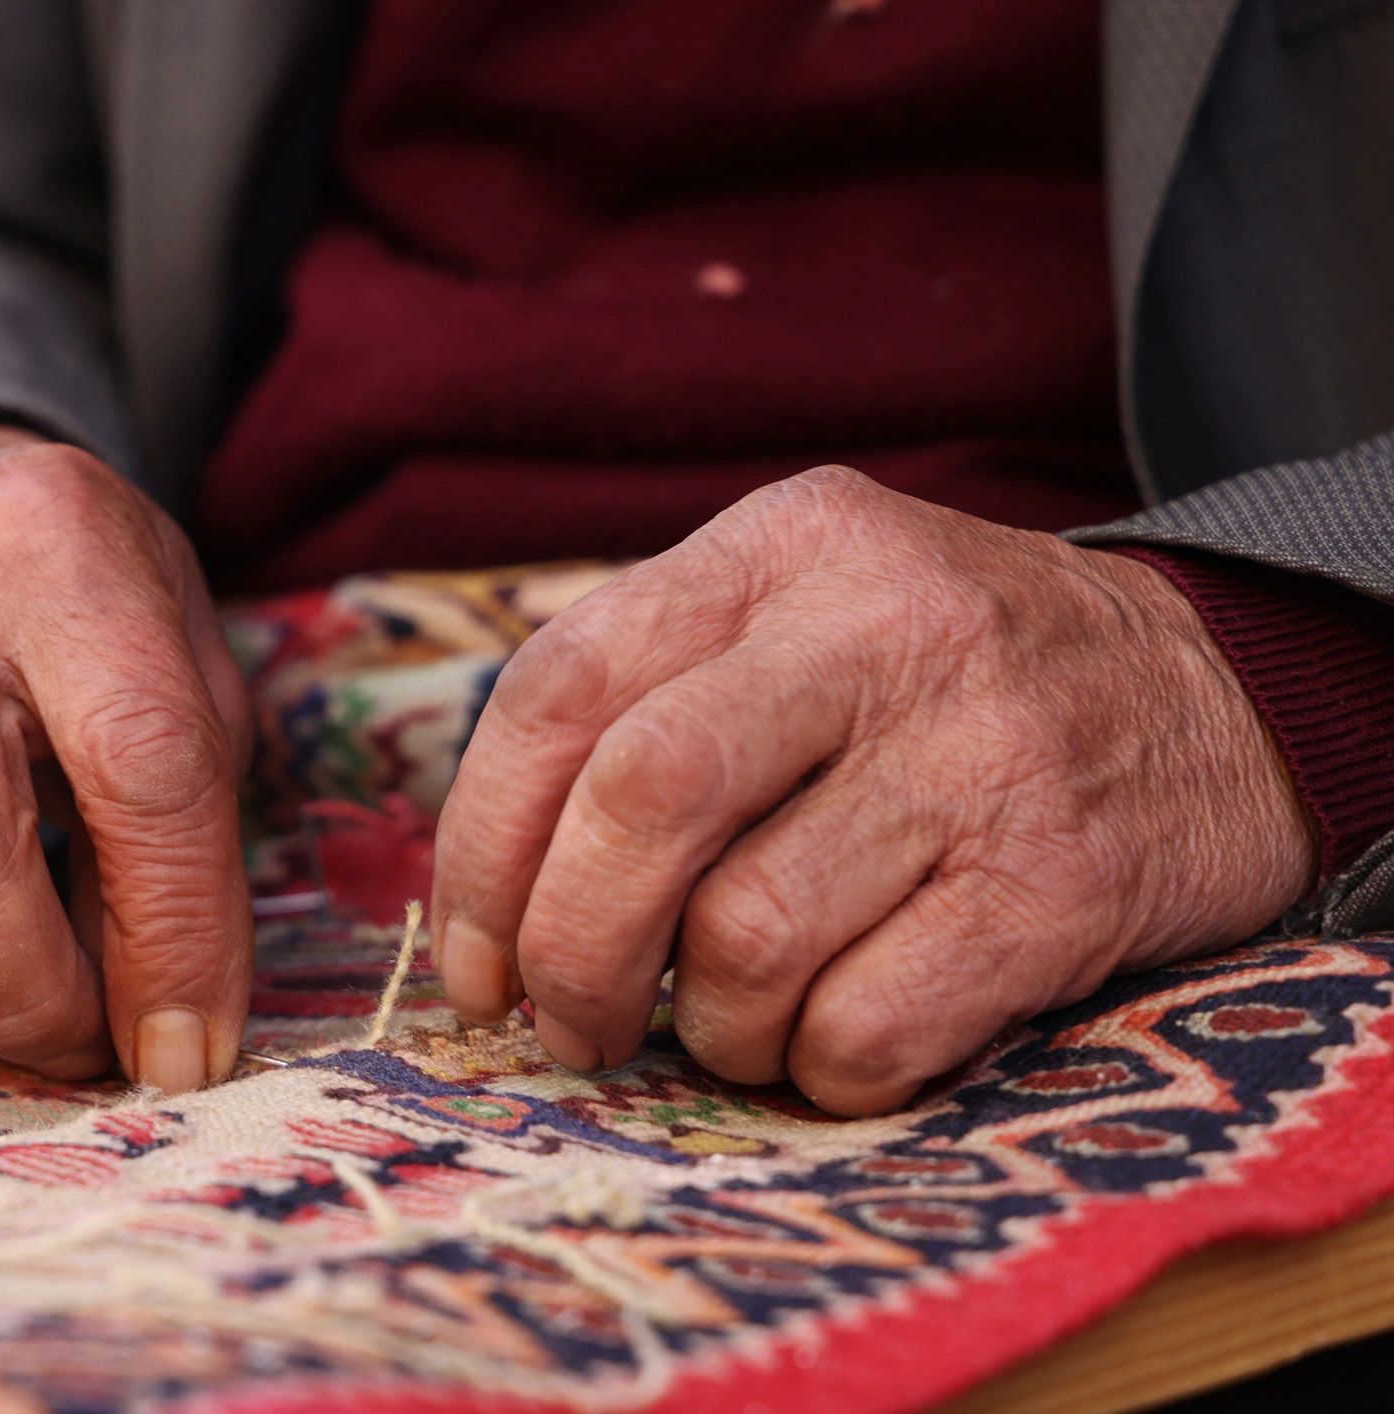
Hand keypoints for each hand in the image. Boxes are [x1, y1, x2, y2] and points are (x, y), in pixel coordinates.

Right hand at [0, 425, 253, 1089]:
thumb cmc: (74, 614)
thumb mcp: (179, 667)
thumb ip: (187, 831)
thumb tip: (167, 1033)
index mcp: (64, 555)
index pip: (140, 767)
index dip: (175, 935)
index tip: (188, 1049)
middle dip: (30, 995)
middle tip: (86, 1042)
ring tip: (12, 992)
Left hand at [430, 466, 1313, 1114]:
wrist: (1212, 695)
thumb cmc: (939, 683)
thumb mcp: (800, 613)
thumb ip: (651, 699)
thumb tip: (492, 903)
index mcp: (782, 544)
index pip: (559, 686)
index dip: (481, 848)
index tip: (474, 964)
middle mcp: (878, 625)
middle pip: (642, 801)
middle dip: (570, 950)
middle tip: (571, 1026)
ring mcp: (981, 749)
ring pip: (749, 936)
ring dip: (709, 1026)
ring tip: (736, 1022)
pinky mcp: (1061, 882)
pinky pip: (866, 1027)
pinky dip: (817, 1070)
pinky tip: (836, 1041)